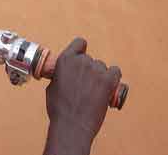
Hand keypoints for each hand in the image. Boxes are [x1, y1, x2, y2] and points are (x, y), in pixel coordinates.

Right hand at [43, 38, 120, 154]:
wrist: (72, 125)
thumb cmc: (59, 109)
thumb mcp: (52, 86)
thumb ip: (60, 75)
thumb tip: (64, 74)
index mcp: (65, 60)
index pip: (79, 43)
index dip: (81, 50)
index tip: (81, 58)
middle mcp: (81, 61)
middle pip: (90, 59)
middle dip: (88, 70)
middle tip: (85, 85)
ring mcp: (95, 70)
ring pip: (102, 67)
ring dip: (99, 76)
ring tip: (95, 92)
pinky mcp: (108, 80)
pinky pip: (116, 71)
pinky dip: (114, 77)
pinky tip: (110, 86)